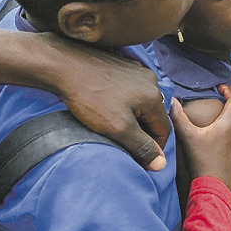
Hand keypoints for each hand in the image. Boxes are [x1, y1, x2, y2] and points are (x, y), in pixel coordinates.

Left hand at [42, 36, 173, 169]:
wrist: (66, 66)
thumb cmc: (91, 98)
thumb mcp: (118, 128)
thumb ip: (142, 147)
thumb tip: (161, 164)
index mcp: (154, 97)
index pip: (164, 130)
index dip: (154, 149)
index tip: (139, 160)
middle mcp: (151, 81)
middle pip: (153, 116)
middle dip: (142, 133)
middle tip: (122, 144)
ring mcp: (137, 71)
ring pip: (141, 103)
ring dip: (133, 118)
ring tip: (113, 127)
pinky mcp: (123, 66)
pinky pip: (131, 91)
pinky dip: (125, 104)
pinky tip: (108, 108)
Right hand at [172, 86, 230, 188]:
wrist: (214, 187)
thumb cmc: (201, 161)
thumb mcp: (188, 137)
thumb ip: (178, 117)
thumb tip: (171, 100)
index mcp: (229, 123)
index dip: (229, 89)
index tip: (220, 88)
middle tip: (222, 97)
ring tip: (223, 114)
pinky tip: (226, 134)